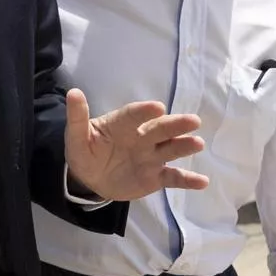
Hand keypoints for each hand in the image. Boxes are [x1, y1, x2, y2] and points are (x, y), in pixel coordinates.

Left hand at [63, 89, 208, 201]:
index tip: (158, 108)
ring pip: (170, 150)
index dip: (145, 112)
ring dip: (184, 146)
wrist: (90, 178)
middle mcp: (142, 137)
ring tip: (198, 143)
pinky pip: (173, 178)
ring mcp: (151, 157)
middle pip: (160, 129)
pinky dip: (188, 180)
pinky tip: (202, 182)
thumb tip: (73, 93)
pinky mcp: (155, 177)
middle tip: (193, 121)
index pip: (134, 115)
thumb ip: (77, 117)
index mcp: (123, 124)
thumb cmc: (85, 150)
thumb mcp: (76, 135)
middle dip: (176, 125)